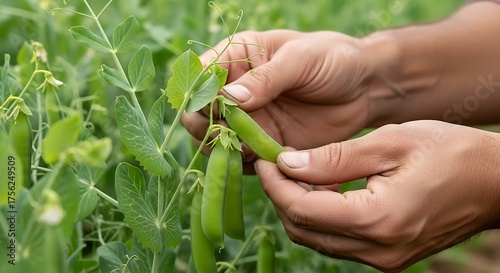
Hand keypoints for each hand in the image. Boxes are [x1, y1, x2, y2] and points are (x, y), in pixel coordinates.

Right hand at [181, 30, 382, 161]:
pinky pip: (243, 161)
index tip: (212, 106)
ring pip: (215, 141)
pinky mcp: (264, 145)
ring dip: (224, 149)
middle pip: (199, 114)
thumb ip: (266, 78)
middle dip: (207, 126)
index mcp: (238, 59)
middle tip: (229, 132)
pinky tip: (266, 160)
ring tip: (248, 148)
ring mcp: (249, 121)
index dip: (199, 92)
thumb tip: (229, 97)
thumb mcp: (301, 59)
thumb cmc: (333, 59)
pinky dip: (247, 165)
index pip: (202, 75)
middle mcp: (236, 92)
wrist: (364, 89)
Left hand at [255, 120, 499, 271]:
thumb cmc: (450, 153)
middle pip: (303, 229)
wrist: (494, 183)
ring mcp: (383, 259)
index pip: (301, 209)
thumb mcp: (390, 142)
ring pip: (317, 238)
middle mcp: (377, 250)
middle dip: (282, 195)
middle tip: (277, 162)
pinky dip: (322, 215)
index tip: (265, 156)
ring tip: (300, 171)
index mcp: (378, 220)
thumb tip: (288, 164)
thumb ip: (335, 158)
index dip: (275, 183)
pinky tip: (327, 187)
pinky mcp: (387, 256)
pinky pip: (338, 241)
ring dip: (300, 205)